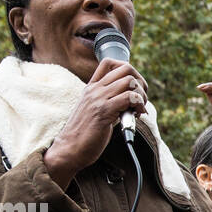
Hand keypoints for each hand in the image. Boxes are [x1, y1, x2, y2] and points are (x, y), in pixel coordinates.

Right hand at [44, 60, 148, 187]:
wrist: (69, 149)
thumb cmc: (85, 135)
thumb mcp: (96, 112)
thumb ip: (110, 103)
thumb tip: (130, 102)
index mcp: (92, 87)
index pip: (110, 63)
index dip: (129, 71)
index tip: (134, 89)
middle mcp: (95, 89)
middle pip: (125, 68)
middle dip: (140, 83)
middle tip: (141, 100)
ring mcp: (98, 98)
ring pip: (129, 81)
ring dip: (141, 95)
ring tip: (139, 110)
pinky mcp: (103, 111)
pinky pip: (128, 98)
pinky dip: (139, 104)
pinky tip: (137, 116)